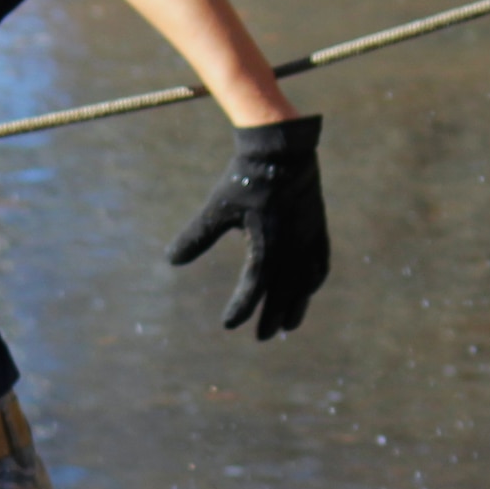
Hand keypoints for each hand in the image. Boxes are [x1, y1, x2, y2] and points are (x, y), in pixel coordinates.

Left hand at [169, 116, 329, 338]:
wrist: (281, 151)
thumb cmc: (245, 178)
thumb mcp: (217, 207)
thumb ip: (197, 235)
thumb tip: (171, 260)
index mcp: (266, 244)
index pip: (253, 286)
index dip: (241, 306)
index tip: (229, 324)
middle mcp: (291, 246)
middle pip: (282, 292)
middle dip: (272, 316)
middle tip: (262, 337)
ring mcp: (307, 238)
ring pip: (304, 282)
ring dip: (296, 305)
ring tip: (289, 325)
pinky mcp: (317, 229)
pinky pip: (319, 263)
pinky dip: (313, 280)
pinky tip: (307, 290)